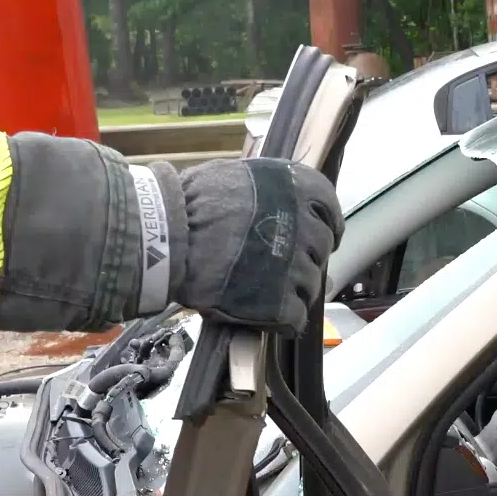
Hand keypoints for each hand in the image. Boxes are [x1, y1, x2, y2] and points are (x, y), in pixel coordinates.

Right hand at [174, 158, 342, 333]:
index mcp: (295, 191)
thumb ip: (266, 191)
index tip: (320, 236)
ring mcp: (294, 267)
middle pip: (321, 251)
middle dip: (304, 259)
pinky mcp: (280, 302)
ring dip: (293, 290)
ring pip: (310, 285)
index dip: (326, 226)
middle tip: (278, 266)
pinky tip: (267, 315)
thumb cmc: (189, 202)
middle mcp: (303, 227)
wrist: (167, 236)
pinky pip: (296, 316)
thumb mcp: (234, 176)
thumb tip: (277, 202)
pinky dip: (284, 319)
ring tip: (264, 291)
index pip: (330, 210)